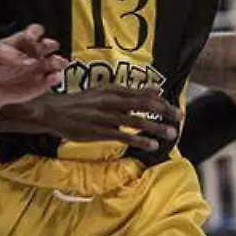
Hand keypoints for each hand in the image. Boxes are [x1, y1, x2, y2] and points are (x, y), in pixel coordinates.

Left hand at [0, 24, 67, 105]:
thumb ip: (11, 55)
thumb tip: (29, 60)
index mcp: (23, 41)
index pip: (35, 32)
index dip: (35, 33)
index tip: (31, 38)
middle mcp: (34, 53)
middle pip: (48, 45)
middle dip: (50, 46)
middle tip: (48, 49)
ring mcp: (39, 68)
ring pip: (55, 62)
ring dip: (58, 62)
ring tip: (56, 64)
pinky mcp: (40, 84)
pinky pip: (51, 81)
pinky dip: (54, 79)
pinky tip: (53, 78)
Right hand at [24, 86, 181, 151]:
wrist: (54, 112)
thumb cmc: (81, 103)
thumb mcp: (104, 92)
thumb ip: (128, 93)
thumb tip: (154, 89)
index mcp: (113, 90)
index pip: (142, 93)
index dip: (161, 101)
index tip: (175, 108)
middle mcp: (111, 100)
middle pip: (143, 104)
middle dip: (164, 112)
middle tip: (180, 118)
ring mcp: (105, 116)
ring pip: (136, 120)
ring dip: (156, 127)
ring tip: (171, 133)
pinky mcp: (99, 132)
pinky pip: (124, 136)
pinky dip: (140, 140)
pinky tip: (152, 145)